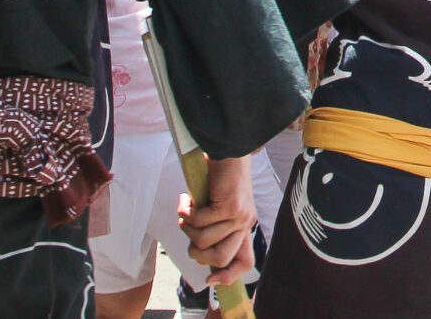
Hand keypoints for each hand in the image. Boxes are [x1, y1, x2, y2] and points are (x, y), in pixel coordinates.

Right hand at [180, 156, 255, 284]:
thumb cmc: (219, 177)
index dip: (228, 276)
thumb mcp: (219, 207)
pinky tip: (187, 198)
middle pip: (219, 259)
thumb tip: (198, 251)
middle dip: (196, 251)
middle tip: (189, 229)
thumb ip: (214, 228)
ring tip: (187, 209)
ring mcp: (238, 216)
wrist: (229, 149)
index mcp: (244, 226)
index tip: (209, 281)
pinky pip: (198, 221)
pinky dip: (185, 211)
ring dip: (187, 226)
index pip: (245, 261)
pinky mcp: (229, 206)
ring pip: (203, 241)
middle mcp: (245, 223)